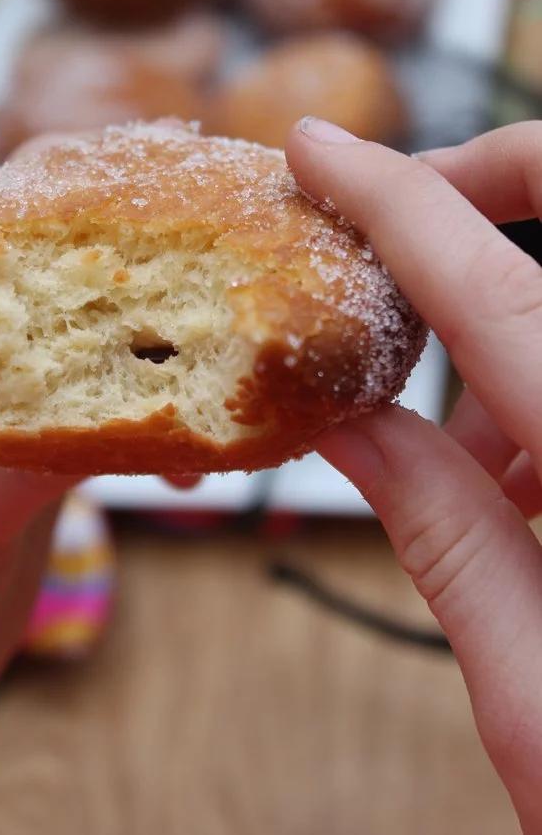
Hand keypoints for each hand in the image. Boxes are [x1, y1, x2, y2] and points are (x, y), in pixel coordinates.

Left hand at [0, 127, 200, 830]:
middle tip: (241, 263)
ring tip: (232, 367)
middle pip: (53, 264)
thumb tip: (154, 377)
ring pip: (88, 332)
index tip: (188, 178)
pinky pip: (100, 398)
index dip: (90, 195)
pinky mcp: (20, 434)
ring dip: (161, 348)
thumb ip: (34, 435)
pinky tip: (194, 453)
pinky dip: (152, 413)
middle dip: (145, 269)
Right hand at [287, 119, 541, 833]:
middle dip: (486, 191)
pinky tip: (534, 473)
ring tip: (474, 440)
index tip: (319, 150)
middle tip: (399, 233)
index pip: (489, 286)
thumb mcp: (531, 690)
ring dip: (514, 309)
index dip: (392, 198)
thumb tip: (349, 424)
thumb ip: (440, 530)